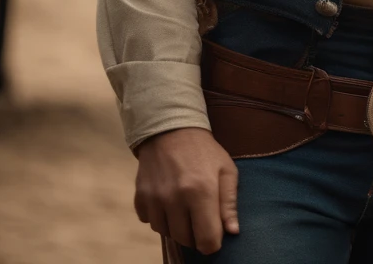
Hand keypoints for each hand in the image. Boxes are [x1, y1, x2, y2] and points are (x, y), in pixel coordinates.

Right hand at [134, 127, 238, 253]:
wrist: (171, 129)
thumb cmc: (204, 151)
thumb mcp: (226, 170)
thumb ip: (230, 203)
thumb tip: (232, 232)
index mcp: (201, 191)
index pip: (206, 240)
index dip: (213, 243)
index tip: (215, 234)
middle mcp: (175, 198)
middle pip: (185, 240)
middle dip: (195, 234)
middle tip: (200, 216)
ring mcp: (155, 199)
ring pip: (167, 233)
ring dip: (177, 226)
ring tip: (184, 206)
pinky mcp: (140, 198)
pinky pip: (150, 222)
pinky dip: (160, 217)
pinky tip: (168, 200)